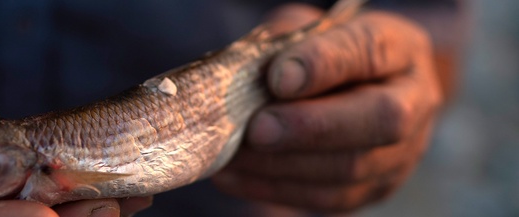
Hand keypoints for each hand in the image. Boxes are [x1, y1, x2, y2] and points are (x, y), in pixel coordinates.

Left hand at [213, 4, 443, 212]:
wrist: (358, 89)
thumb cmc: (324, 53)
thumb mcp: (306, 29)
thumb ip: (287, 43)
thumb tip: (260, 77)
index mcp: (398, 47)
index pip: (369, 50)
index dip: (323, 64)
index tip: (278, 78)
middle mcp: (415, 99)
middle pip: (380, 119)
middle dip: (312, 127)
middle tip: (257, 129)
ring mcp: (402, 152)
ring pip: (351, 168)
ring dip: (283, 165)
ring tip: (232, 155)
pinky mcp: (374, 189)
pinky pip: (327, 198)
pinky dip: (274, 188)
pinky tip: (235, 176)